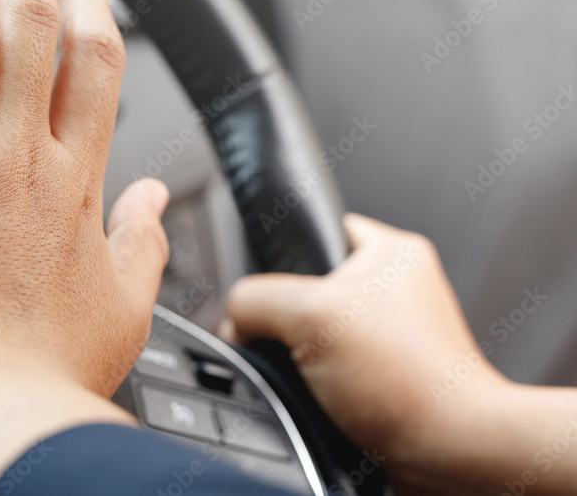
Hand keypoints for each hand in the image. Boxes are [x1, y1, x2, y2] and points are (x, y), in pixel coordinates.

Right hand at [224, 214, 576, 494]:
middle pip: (311, 287)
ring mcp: (397, 338)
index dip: (287, 253)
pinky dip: (319, 386)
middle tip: (292, 335)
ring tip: (312, 373)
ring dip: (303, 356)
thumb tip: (233, 317)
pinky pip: (332, 372)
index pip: (322, 227)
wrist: (448, 455)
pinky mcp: (390, 379)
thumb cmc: (415, 384)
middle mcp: (400, 290)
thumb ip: (256, 300)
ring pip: (319, 334)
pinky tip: (323, 398)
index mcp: (394, 252)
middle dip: (289, 315)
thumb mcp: (309, 316)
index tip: (270, 279)